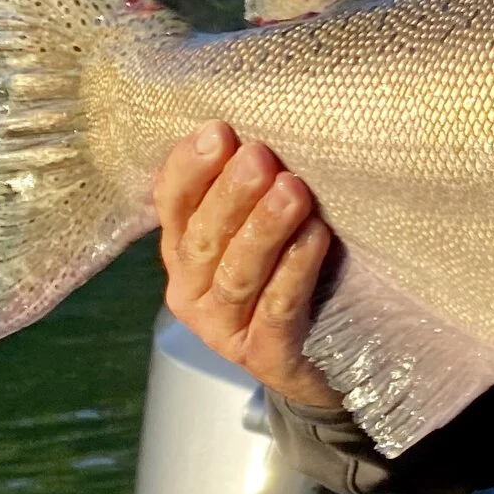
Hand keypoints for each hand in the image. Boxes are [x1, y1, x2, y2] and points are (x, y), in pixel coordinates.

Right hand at [154, 121, 341, 409]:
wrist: (322, 362)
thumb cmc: (291, 277)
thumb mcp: (263, 231)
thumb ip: (252, 191)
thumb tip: (259, 132)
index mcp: (184, 253)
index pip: (172, 204)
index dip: (190, 168)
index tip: (219, 131)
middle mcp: (192, 291)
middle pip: (203, 237)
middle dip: (231, 193)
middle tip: (259, 155)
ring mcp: (224, 328)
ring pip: (237, 272)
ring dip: (264, 228)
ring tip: (292, 190)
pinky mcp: (265, 356)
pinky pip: (277, 308)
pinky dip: (295, 269)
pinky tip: (315, 236)